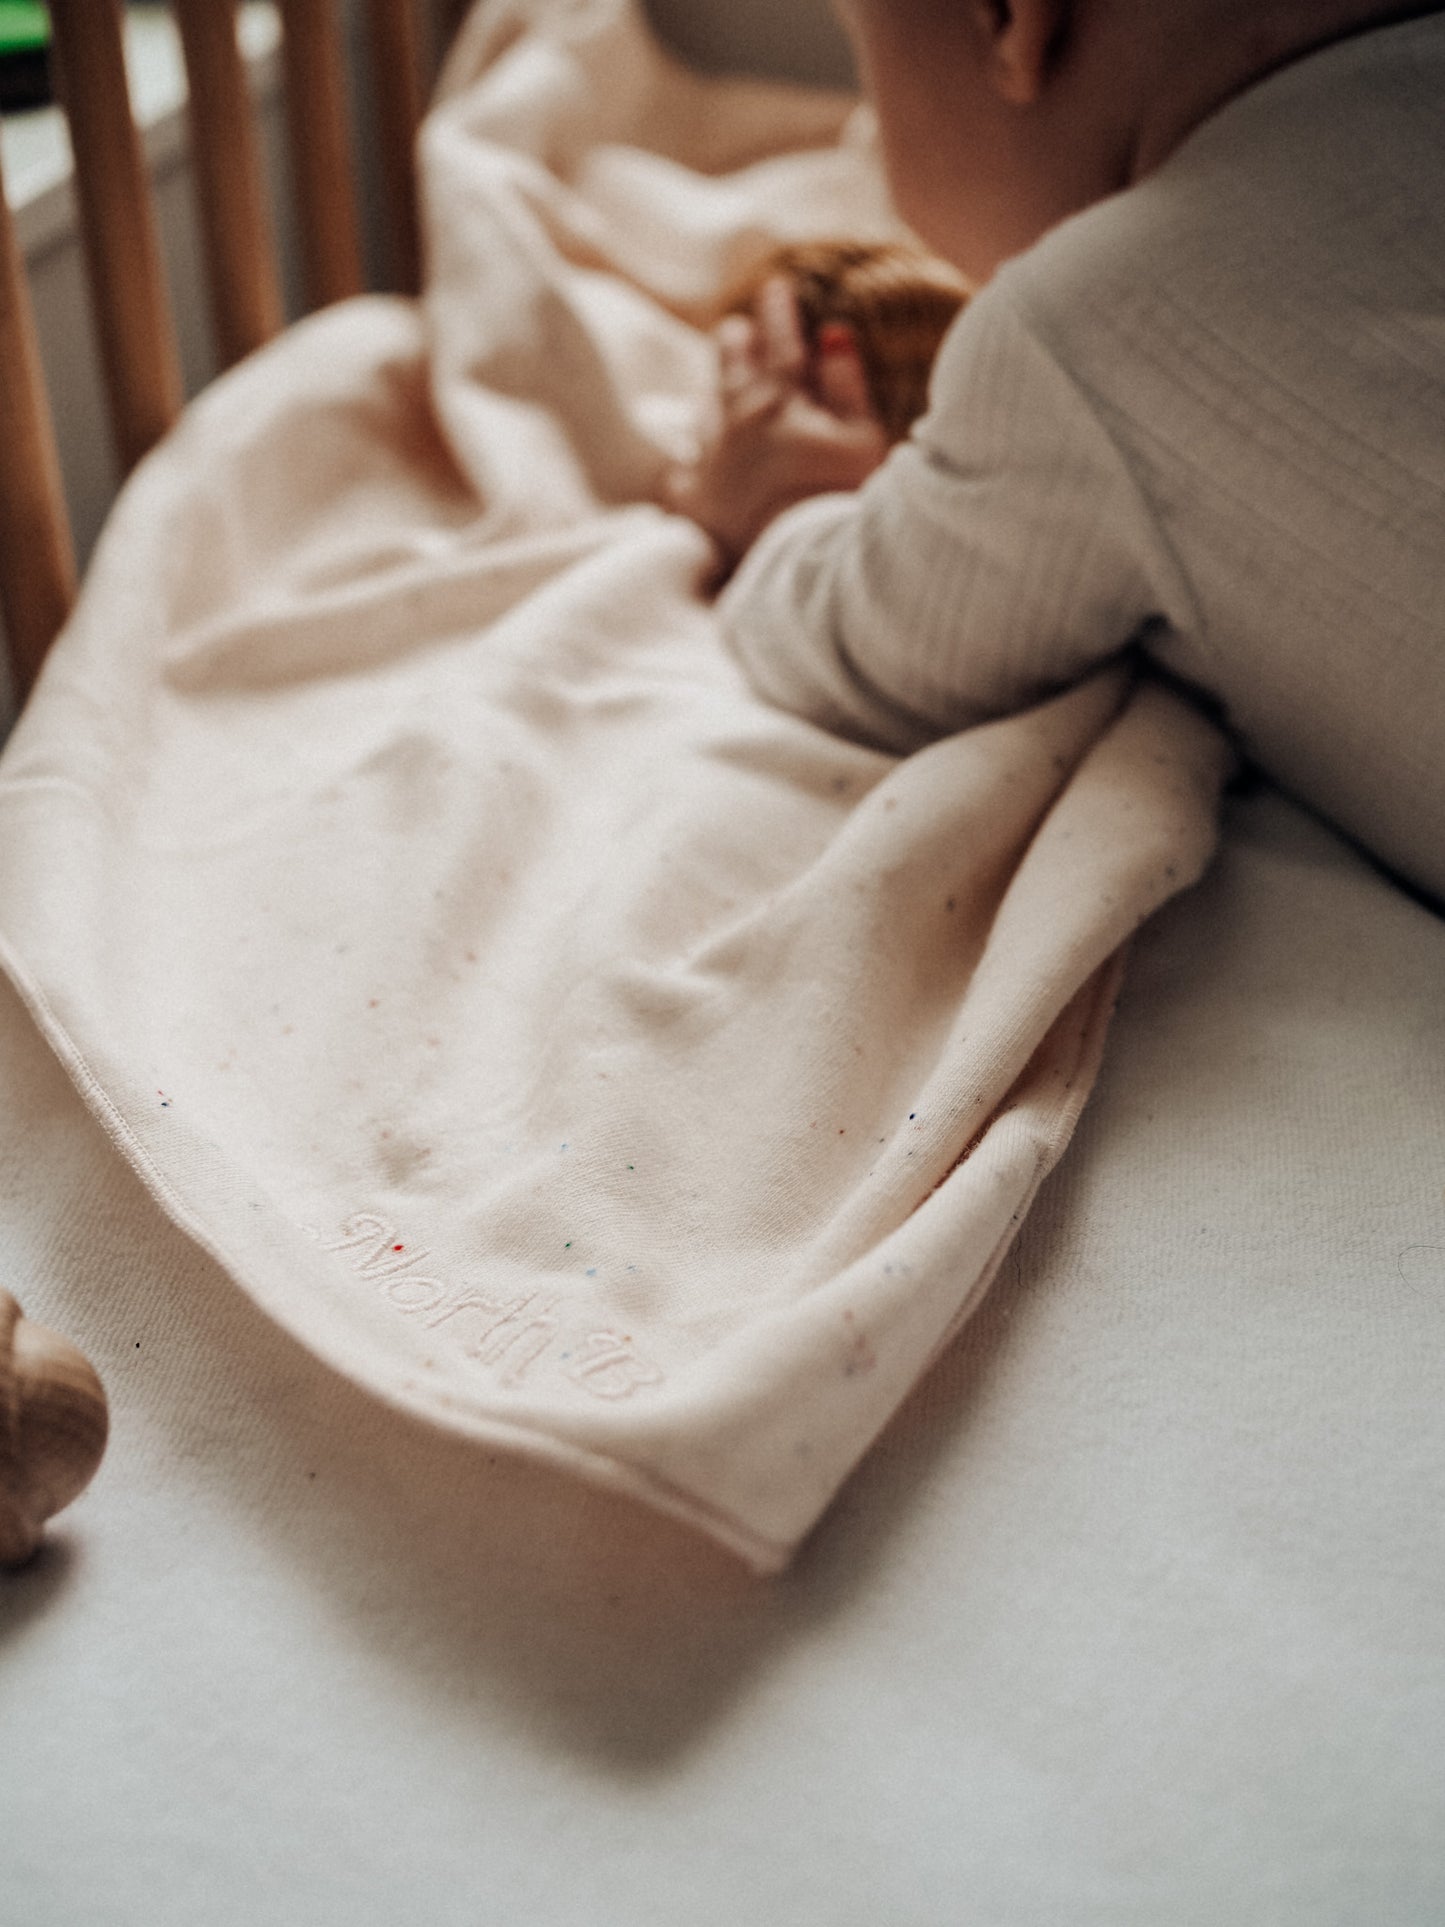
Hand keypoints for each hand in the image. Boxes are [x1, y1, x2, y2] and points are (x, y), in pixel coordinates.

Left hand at [665, 275, 888, 574]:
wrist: (801, 565)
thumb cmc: (841, 501)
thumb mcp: (860, 436)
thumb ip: (845, 382)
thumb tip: (833, 331)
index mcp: (780, 402)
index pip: (780, 345)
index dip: (778, 313)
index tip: (774, 287)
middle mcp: (736, 425)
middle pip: (731, 373)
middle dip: (735, 346)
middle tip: (734, 329)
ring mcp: (711, 464)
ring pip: (702, 418)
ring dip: (709, 398)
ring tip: (712, 390)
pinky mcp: (697, 507)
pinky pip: (682, 477)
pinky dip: (686, 465)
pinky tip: (685, 464)